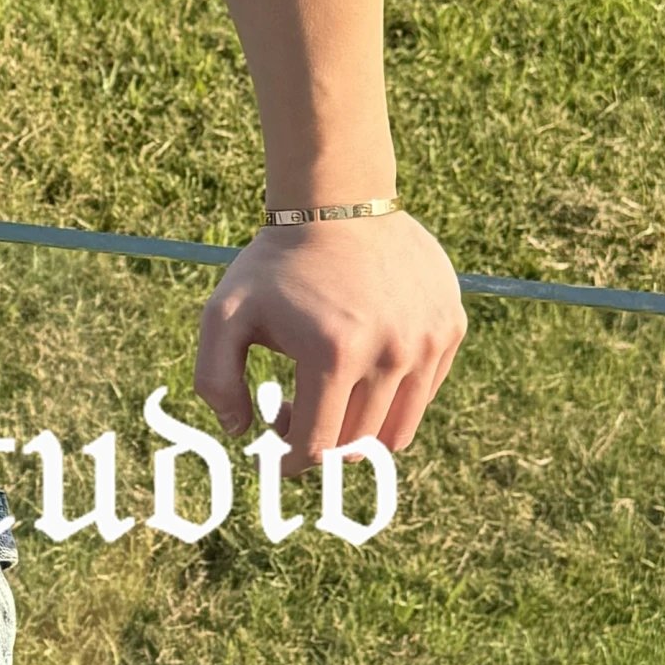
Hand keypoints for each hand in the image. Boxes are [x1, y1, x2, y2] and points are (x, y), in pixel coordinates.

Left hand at [192, 211, 464, 457]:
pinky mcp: (450, 328)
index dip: (291, 461)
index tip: (276, 455)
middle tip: (296, 412)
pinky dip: (392, 397)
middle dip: (322, 442)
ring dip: (361, 429)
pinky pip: (424, 392)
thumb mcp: (223, 316)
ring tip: (330, 396)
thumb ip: (215, 381)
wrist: (339, 202)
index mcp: (334, 355)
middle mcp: (390, 353)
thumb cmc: (275, 265)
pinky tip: (361, 367)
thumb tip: (240, 432)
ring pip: (399, 429)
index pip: (318, 446)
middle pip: (358, 442)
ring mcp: (427, 341)